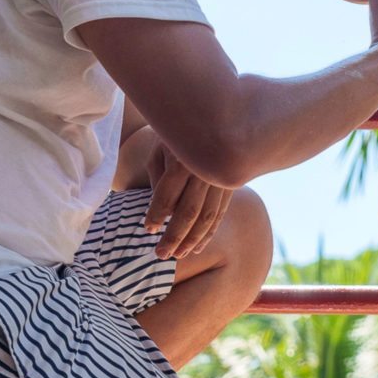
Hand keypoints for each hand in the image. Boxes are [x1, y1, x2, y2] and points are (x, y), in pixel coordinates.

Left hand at [144, 140, 232, 259]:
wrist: (207, 121)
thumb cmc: (173, 138)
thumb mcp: (159, 152)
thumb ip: (159, 181)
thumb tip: (163, 215)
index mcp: (185, 155)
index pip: (168, 192)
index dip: (157, 213)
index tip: (148, 229)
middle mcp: (206, 168)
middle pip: (190, 209)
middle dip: (174, 235)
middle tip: (160, 253)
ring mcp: (222, 178)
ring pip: (208, 216)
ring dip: (192, 240)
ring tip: (176, 255)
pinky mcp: (230, 186)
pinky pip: (220, 214)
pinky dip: (208, 234)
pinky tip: (196, 248)